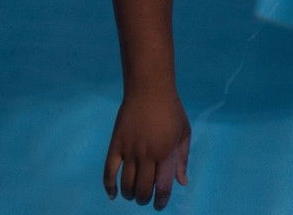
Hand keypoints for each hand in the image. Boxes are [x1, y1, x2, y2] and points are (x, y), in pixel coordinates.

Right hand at [103, 91, 190, 209]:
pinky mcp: (115, 145)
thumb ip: (183, 159)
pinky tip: (113, 194)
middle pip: (142, 189)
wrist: (149, 90)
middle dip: (144, 199)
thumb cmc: (171, 111)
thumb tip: (182, 182)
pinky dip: (109, 186)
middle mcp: (147, 155)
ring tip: (133, 195)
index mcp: (166, 153)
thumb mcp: (184, 133)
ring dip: (129, 194)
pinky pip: (109, 172)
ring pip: (126, 184)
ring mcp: (129, 151)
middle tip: (145, 199)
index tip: (159, 205)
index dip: (161, 200)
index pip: (162, 186)